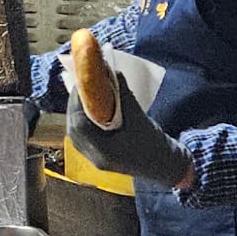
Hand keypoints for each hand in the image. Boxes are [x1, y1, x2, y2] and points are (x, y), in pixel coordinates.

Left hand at [65, 73, 193, 190]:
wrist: (162, 164)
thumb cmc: (152, 142)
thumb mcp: (138, 116)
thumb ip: (122, 94)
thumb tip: (110, 71)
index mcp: (103, 151)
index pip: (79, 124)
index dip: (77, 102)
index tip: (82, 84)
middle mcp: (94, 157)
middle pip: (74, 127)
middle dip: (75, 104)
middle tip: (82, 87)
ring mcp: (93, 159)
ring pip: (76, 132)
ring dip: (78, 112)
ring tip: (85, 96)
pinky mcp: (95, 156)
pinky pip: (82, 136)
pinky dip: (83, 121)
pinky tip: (90, 110)